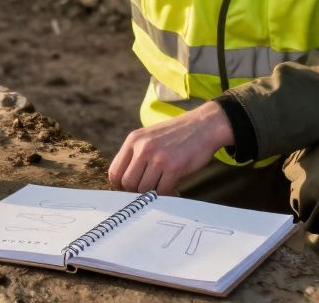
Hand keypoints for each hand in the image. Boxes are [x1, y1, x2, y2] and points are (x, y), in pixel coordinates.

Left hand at [108, 102, 235, 195]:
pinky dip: (166, 194)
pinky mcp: (174, 167)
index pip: (115, 171)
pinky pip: (162, 191)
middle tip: (147, 191)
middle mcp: (143, 148)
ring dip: (152, 193)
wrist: (204, 125)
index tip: (127, 191)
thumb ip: (136, 155)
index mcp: (134, 140)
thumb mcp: (149, 137)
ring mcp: (158, 157)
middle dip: (136, 192)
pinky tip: (172, 187)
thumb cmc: (177, 134)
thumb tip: (124, 183)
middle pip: (127, 183)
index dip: (119, 186)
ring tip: (161, 186)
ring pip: (144, 189)